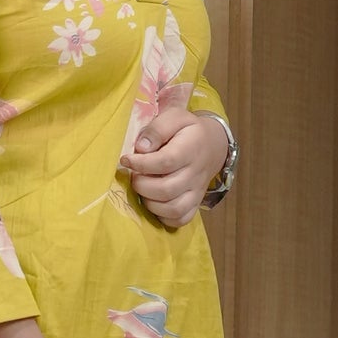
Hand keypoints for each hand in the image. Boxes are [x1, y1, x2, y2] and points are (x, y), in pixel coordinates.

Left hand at [119, 82, 229, 228]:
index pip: (166, 162)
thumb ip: (157, 129)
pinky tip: (154, 202)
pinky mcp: (195, 204)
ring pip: (172, 209)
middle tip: (134, 175)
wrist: (212, 146)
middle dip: (141, 185)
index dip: (141, 164)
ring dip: (149, 202)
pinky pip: (180, 220)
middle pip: (166, 189)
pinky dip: (163, 217)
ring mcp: (197, 192)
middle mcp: (195, 173)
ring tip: (143, 188)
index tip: (126, 159)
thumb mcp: (175, 117)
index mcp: (191, 148)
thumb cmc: (186, 130)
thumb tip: (140, 148)